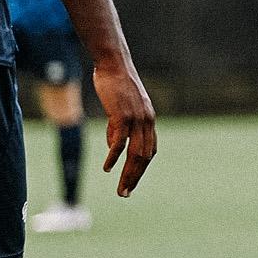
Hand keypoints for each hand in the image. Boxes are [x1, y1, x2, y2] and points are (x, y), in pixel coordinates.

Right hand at [90, 54, 156, 196]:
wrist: (113, 64)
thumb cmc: (115, 85)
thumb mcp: (121, 109)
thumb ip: (120, 127)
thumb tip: (115, 147)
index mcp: (148, 120)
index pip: (150, 151)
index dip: (141, 168)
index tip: (132, 182)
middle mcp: (147, 121)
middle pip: (144, 157)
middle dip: (135, 177)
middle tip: (125, 194)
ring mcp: (136, 118)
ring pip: (135, 153)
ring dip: (127, 174)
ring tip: (121, 189)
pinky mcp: (123, 114)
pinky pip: (120, 141)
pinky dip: (114, 157)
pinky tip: (108, 168)